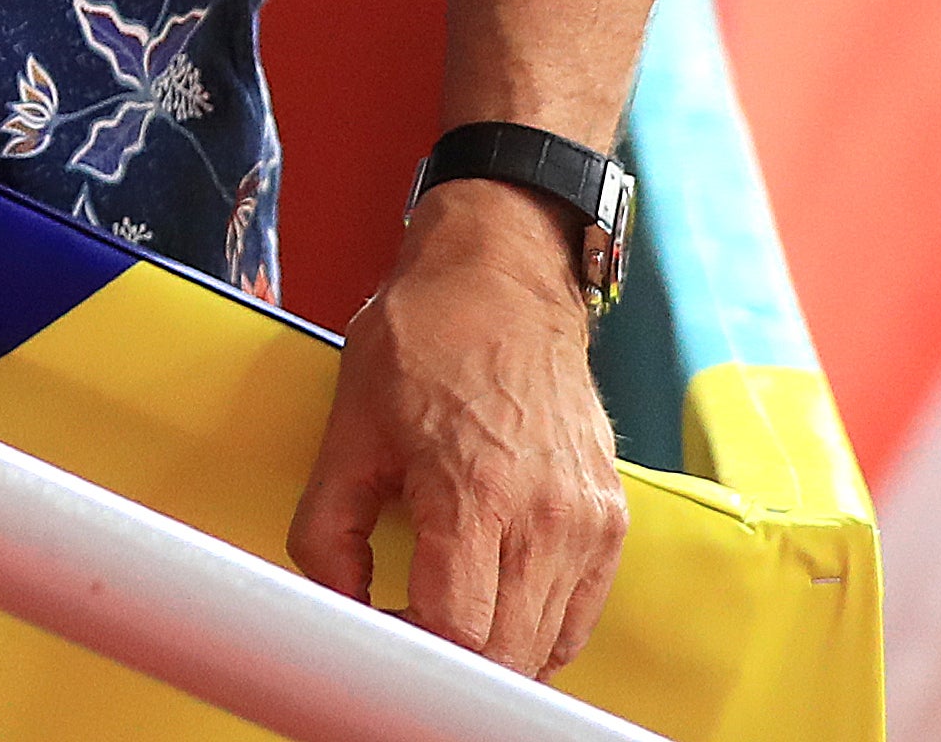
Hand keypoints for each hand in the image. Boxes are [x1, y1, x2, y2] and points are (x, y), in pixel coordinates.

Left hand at [284, 182, 629, 675]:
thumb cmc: (424, 341)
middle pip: (507, 654)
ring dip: (492, 650)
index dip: (410, 650)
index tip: (379, 633)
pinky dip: (533, 629)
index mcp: (477, 490)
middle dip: (449, 659)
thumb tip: (334, 604)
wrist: (503, 281)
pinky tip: (491, 598)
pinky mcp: (612, 520)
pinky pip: (576, 616)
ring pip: (546, 645)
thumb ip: (328, 530)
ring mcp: (589, 522)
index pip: (459, 630)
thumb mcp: (349, 428)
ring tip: (442, 612)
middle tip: (403, 630)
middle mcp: (548, 515)